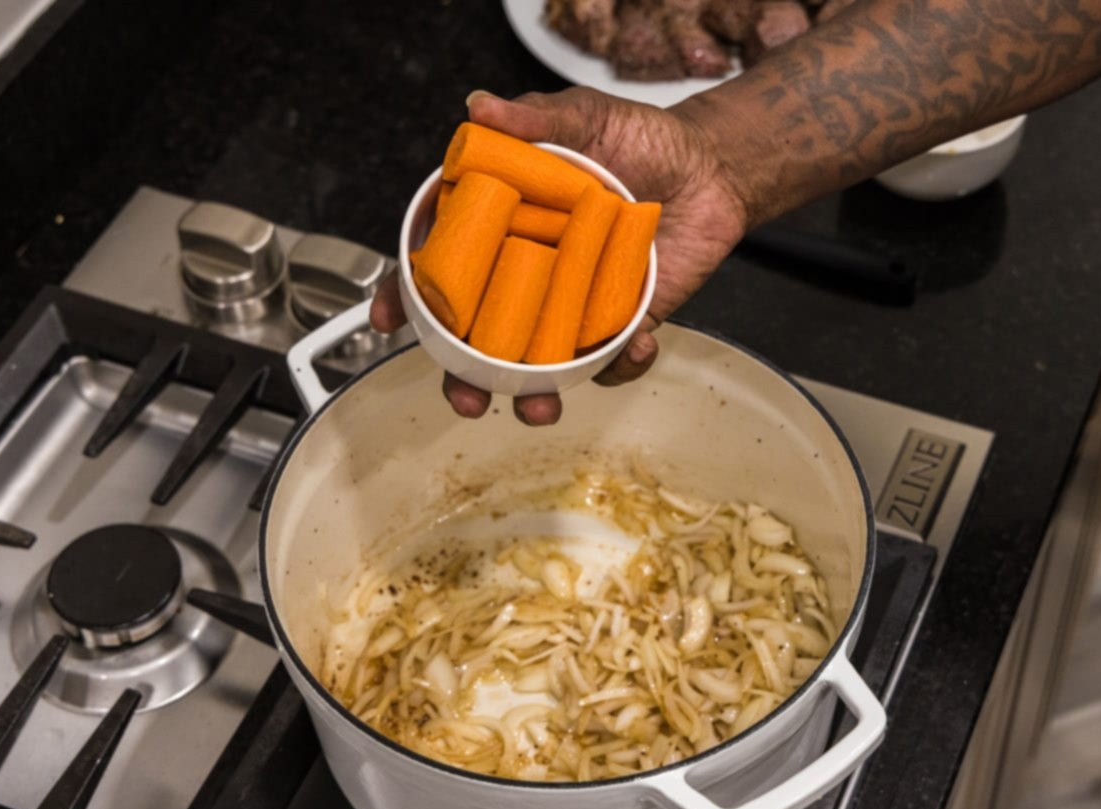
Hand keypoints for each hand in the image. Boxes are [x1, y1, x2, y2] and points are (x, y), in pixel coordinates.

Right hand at [370, 87, 748, 425]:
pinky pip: (612, 362)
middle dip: (464, 378)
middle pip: (478, 337)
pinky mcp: (621, 324)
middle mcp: (528, 274)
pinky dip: (622, 366)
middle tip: (468, 399)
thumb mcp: (586, 119)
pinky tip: (638, 346)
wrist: (712, 166)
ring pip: (538, 366)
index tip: (389, 320)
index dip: (408, 296)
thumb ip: (536, 120)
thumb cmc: (642, 139)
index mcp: (501, 227)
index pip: (440, 266)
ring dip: (534, 396)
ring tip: (541, 407)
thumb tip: (479, 108)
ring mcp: (572, 306)